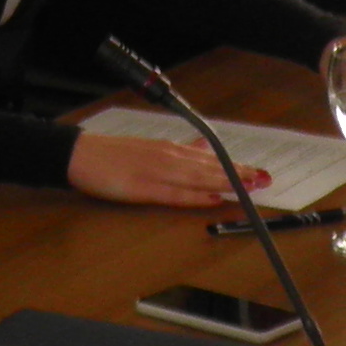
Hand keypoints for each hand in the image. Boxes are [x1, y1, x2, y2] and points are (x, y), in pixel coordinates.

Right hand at [68, 128, 247, 209]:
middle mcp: (168, 157)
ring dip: (225, 183)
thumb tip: (202, 146)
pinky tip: (213, 198)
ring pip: (198, 178)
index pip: (209, 159)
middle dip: (238, 174)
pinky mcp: (143, 188)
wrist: (81, 155)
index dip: (235, 166)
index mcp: (170, 149)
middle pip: (209, 168)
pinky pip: (175, 194)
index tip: (257, 172)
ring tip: (248, 187)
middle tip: (264, 180)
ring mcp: (156, 172)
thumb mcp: (150, 147)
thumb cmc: (114, 154)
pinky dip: (196, 196)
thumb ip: (178, 149)